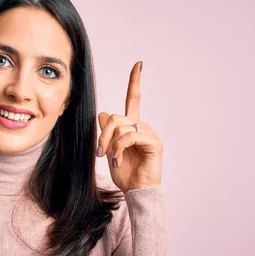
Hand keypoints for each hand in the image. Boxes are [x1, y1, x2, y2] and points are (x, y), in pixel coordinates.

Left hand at [97, 61, 163, 192]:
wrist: (135, 191)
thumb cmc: (125, 173)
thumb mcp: (109, 150)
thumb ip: (107, 132)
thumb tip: (102, 114)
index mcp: (132, 126)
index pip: (133, 99)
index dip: (135, 82)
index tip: (138, 64)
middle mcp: (142, 126)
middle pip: (115, 117)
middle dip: (103, 134)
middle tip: (100, 152)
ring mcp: (149, 134)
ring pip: (121, 126)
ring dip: (110, 144)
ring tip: (112, 159)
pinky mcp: (154, 143)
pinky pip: (130, 136)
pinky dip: (119, 149)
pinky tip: (118, 161)